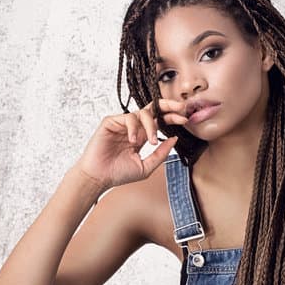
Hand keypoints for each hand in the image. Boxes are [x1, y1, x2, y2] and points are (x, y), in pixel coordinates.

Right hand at [73, 99, 189, 190]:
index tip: (186, 119)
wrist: (99, 178)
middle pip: (153, 109)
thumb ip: (161, 153)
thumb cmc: (119, 174)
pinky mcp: (110, 122)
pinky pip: (127, 117)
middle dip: (168, 106)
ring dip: (151, 126)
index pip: (160, 121)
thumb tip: (175, 139)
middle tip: (180, 108)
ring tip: (151, 142)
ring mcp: (122, 124)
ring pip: (142, 113)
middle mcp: (133, 128)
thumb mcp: (146, 167)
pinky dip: (134, 128)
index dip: (173, 118)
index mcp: (142, 136)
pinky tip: (132, 141)